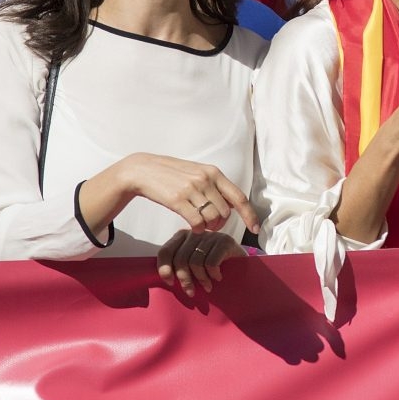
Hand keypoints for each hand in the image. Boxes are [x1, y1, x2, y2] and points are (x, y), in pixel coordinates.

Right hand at [117, 153, 260, 234]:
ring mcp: (191, 189)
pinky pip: (196, 222)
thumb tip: (231, 205)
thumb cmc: (171, 173)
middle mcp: (205, 179)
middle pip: (225, 212)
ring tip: (200, 225)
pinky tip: (192, 227)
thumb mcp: (196, 172)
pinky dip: (197, 229)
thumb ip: (214, 185)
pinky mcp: (177, 200)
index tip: (255, 228)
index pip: (239, 196)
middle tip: (210, 225)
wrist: (143, 170)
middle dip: (221, 224)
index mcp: (213, 172)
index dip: (249, 214)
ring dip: (208, 227)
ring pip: (212, 219)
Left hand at [157, 230, 244, 296]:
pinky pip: (211, 262)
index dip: (165, 269)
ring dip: (200, 279)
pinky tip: (217, 278)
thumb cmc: (213, 265)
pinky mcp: (224, 241)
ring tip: (207, 287)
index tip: (170, 283)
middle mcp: (195, 232)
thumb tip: (166, 279)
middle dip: (184, 279)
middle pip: (180, 259)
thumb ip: (179, 265)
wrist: (240, 261)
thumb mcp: (192, 263)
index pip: (166, 251)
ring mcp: (210, 235)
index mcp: (182, 236)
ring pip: (195, 262)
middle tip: (191, 292)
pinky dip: (213, 274)